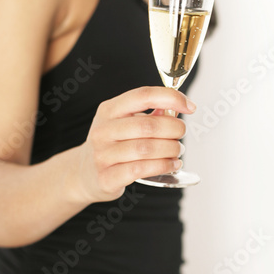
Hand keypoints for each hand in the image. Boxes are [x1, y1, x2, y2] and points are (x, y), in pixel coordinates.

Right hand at [72, 86, 196, 203]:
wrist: (83, 173)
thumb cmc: (112, 144)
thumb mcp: (124, 122)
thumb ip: (150, 114)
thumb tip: (179, 106)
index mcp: (108, 110)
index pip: (143, 95)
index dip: (170, 98)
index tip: (190, 106)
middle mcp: (102, 130)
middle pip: (148, 125)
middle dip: (174, 129)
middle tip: (181, 134)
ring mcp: (102, 155)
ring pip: (146, 149)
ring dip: (171, 150)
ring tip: (177, 150)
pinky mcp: (106, 177)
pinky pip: (140, 170)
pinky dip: (163, 166)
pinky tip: (172, 165)